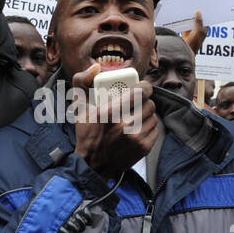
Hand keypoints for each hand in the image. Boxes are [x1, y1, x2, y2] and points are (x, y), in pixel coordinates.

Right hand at [70, 63, 157, 177]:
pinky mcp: (144, 148)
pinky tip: (138, 128)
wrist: (92, 165)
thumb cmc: (87, 133)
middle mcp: (125, 125)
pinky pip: (154, 129)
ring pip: (153, 116)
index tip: (142, 87)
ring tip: (136, 115)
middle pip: (149, 103)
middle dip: (144, 101)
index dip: (145, 86)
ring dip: (146, 114)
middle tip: (137, 102)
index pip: (140, 92)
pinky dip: (148, 127)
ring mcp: (136, 138)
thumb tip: (96, 67)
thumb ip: (81, 81)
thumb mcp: (79, 107)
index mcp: (110, 112)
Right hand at [182, 10, 206, 55]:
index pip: (206, 20)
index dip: (205, 13)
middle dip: (197, 13)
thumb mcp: (198, 31)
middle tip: (196, 4)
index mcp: (204, 30)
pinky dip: (185, 19)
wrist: (184, 50)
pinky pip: (186, 23)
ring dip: (190, 16)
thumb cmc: (194, 43)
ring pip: (192, 20)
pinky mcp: (185, 30)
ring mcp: (192, 30)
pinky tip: (184, 13)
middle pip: (198, 19)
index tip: (205, 6)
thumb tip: (198, 12)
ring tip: (190, 7)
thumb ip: (198, 22)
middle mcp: (198, 29)